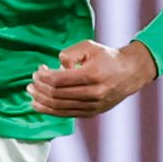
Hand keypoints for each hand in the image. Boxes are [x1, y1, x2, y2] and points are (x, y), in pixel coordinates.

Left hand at [27, 38, 155, 118]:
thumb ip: (69, 53)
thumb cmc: (107, 57)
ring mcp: (93, 105)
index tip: (37, 71)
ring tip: (31, 92)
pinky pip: (66, 114)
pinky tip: (38, 104)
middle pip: (57, 94)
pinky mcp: (92, 112)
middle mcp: (94, 93)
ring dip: (41, 100)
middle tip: (31, 82)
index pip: (59, 80)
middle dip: (40, 88)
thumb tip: (56, 67)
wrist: (131, 72)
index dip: (43, 77)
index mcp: (93, 74)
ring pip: (59, 107)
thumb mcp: (89, 46)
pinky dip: (49, 111)